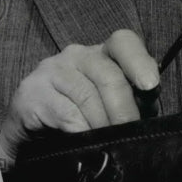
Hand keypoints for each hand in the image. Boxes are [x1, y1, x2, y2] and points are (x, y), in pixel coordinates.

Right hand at [0, 30, 158, 168]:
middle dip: (124, 108)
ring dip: (103, 124)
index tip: (150, 87)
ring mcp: (51, 71)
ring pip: (88, 96)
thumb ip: (134, 99)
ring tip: (108, 140)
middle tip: (129, 131)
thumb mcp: (111, 106)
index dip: (139, 61)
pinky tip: (84, 139)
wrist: (33, 134)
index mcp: (101, 54)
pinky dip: (81, 131)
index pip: (123, 42)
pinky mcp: (31, 92)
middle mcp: (76, 55)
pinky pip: (65, 113)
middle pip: (109, 75)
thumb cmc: (81, 117)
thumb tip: (151, 106)